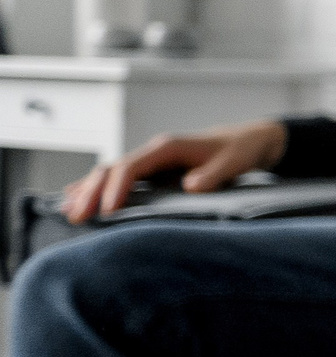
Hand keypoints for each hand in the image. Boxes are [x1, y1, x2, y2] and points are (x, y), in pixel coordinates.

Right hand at [62, 120, 287, 222]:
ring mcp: (150, 160)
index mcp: (168, 147)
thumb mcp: (233, 162)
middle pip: (112, 169)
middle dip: (91, 191)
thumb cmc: (239, 150)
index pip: (132, 167)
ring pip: (109, 172)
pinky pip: (118, 177)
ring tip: (68, 211)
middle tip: (75, 216)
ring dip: (88, 190)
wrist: (246, 139)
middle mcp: (153, 151)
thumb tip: (191, 186)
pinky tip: (77, 196)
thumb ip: (214, 174)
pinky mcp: (152, 169)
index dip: (117, 189)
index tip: (108, 212)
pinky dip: (97, 187)